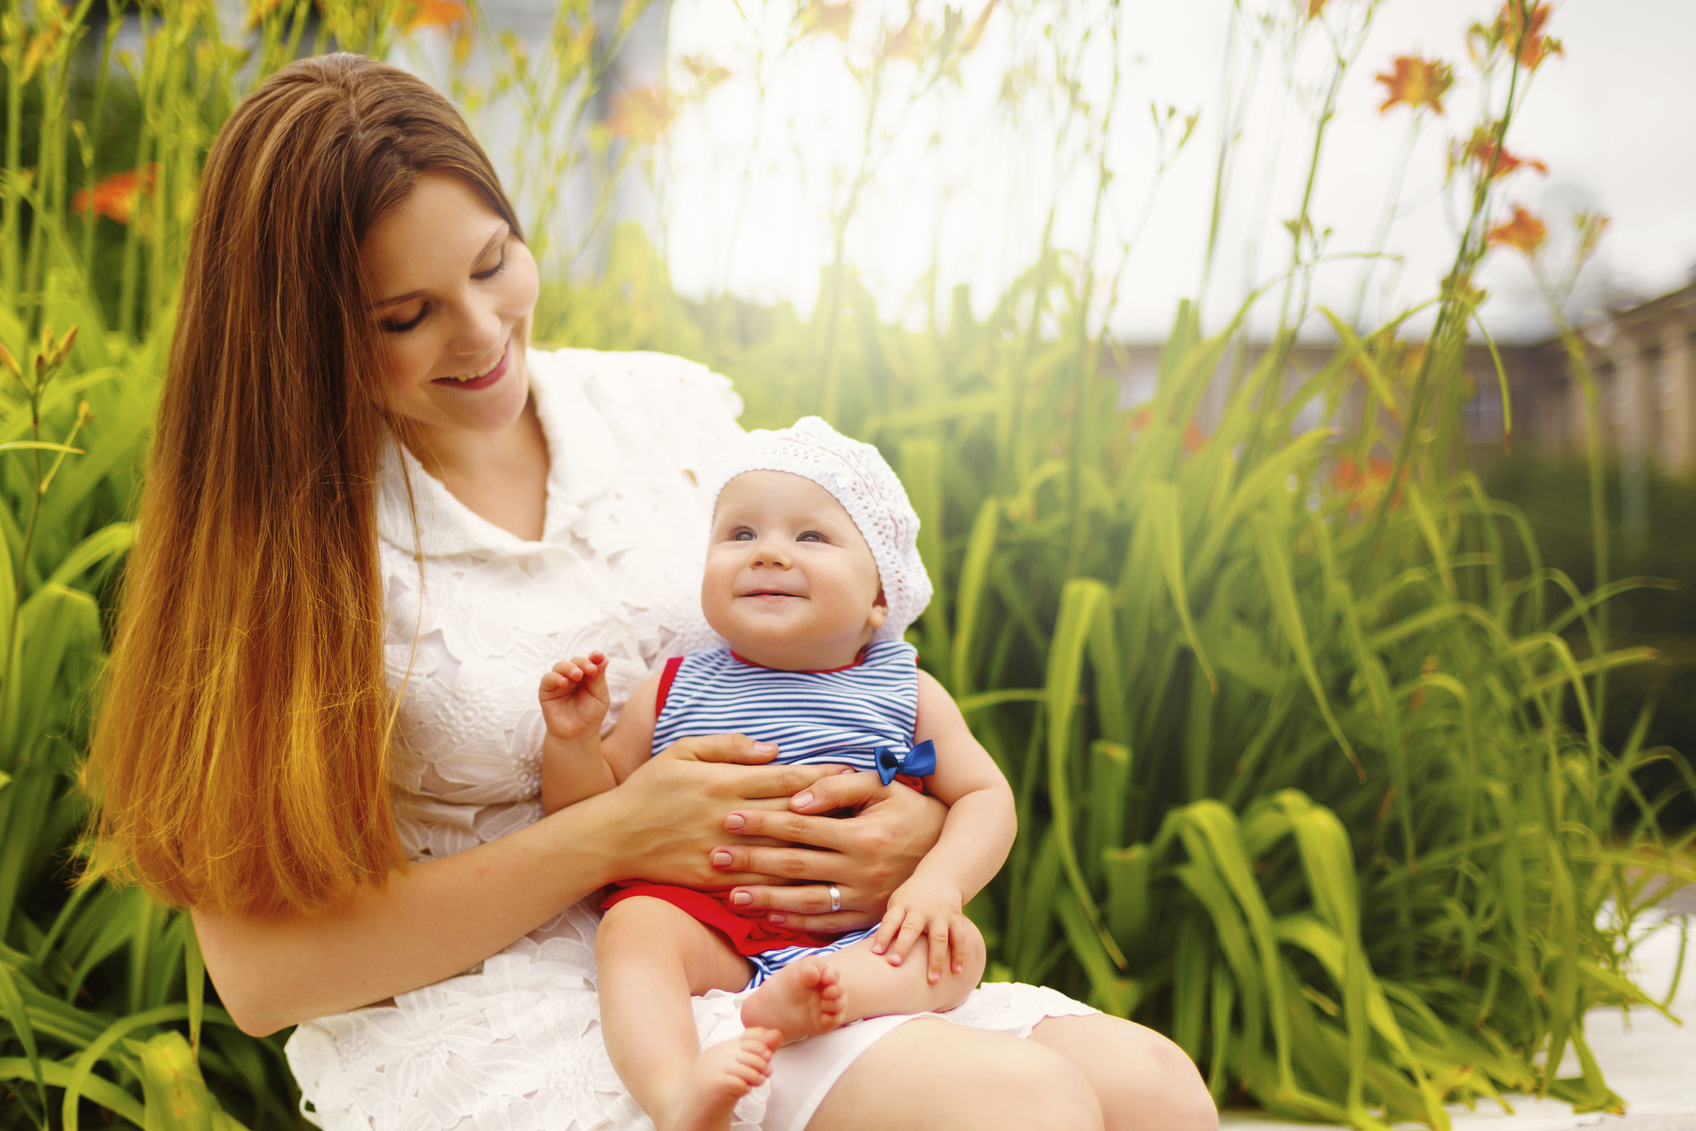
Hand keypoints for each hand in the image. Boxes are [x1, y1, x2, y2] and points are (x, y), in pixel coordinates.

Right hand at [539, 652, 608, 740]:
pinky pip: (548, 679)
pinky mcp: (546, 691)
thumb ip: (599, 677)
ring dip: (569, 667)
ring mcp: (558, 683)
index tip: (599, 657)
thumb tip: (603, 658)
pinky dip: (555, 677)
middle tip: (590, 670)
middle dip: (582, 663)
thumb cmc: (590, 715)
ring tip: (577, 675)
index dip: (593, 657)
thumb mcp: (600, 695)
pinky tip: (564, 682)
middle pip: (574, 661)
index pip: (589, 661)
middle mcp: (572, 677)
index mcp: (587, 676)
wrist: (577, 735)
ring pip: (560, 666)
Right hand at [601, 735, 852, 887]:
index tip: (850, 775)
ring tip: (853, 847)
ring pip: (782, 852)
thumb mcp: (683, 751)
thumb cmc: (649, 788)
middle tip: (866, 810)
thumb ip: (729, 746)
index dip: (822, 777)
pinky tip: (814, 884)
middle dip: (832, 811)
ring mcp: (723, 851)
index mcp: (725, 782)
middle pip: (792, 814)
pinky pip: (759, 883)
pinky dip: (788, 883)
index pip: (786, 779)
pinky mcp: (714, 879)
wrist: (612, 836)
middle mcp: (728, 817)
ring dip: (819, 849)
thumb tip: (774, 750)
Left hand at [716, 771, 947, 932]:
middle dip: (752, 861)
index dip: (762, 822)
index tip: (728, 818)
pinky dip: (796, 922)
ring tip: (733, 894)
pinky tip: (768, 916)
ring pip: (806, 901)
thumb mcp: (881, 786)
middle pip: (795, 866)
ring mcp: (865, 898)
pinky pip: (827, 924)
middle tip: (715, 857)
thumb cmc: (909, 807)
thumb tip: (795, 800)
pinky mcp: (868, 917)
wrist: (951, 848)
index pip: (800, 827)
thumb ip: (838, 785)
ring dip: (767, 898)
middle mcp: (862, 870)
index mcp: (862, 834)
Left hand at [870, 874, 971, 984]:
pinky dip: (959, 954)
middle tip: (895, 964)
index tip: (876, 952)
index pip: (890, 921)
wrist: (939, 878)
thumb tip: (872, 953)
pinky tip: (958, 971)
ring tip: (933, 980)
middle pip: (911, 929)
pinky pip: (959, 938)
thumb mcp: (897, 905)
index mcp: (902, 906)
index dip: (882, 936)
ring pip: (939, 938)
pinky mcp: (955, 919)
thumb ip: (889, 926)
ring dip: (936, 959)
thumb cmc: (911, 899)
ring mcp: (939, 915)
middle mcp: (920, 911)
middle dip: (903, 946)